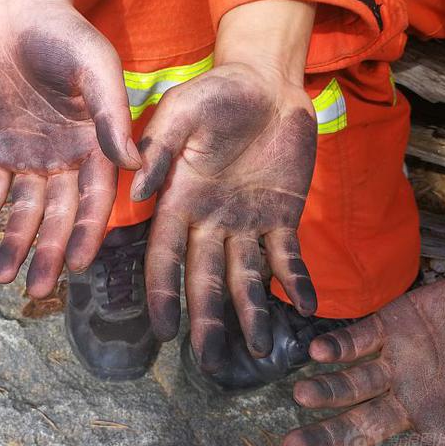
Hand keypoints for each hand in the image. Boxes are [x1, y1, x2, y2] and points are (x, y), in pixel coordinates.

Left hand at [0, 0, 139, 297]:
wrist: (15, 11)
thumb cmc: (64, 33)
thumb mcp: (93, 67)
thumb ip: (110, 112)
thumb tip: (132, 163)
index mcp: (96, 144)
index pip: (96, 199)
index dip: (89, 233)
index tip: (80, 267)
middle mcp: (65, 159)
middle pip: (60, 216)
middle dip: (49, 252)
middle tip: (35, 290)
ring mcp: (30, 157)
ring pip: (24, 211)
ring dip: (14, 244)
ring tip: (2, 278)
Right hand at [130, 0, 317, 371]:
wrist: (267, 82)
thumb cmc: (217, 92)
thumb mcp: (182, 111)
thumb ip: (160, 148)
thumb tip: (139, 191)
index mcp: (179, 200)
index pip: (165, 256)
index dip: (163, 292)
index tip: (164, 330)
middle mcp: (209, 221)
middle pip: (205, 278)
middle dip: (208, 319)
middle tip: (209, 362)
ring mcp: (247, 222)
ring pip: (247, 277)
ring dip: (252, 311)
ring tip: (260, 349)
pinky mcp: (282, 217)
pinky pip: (288, 257)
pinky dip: (296, 281)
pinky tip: (306, 306)